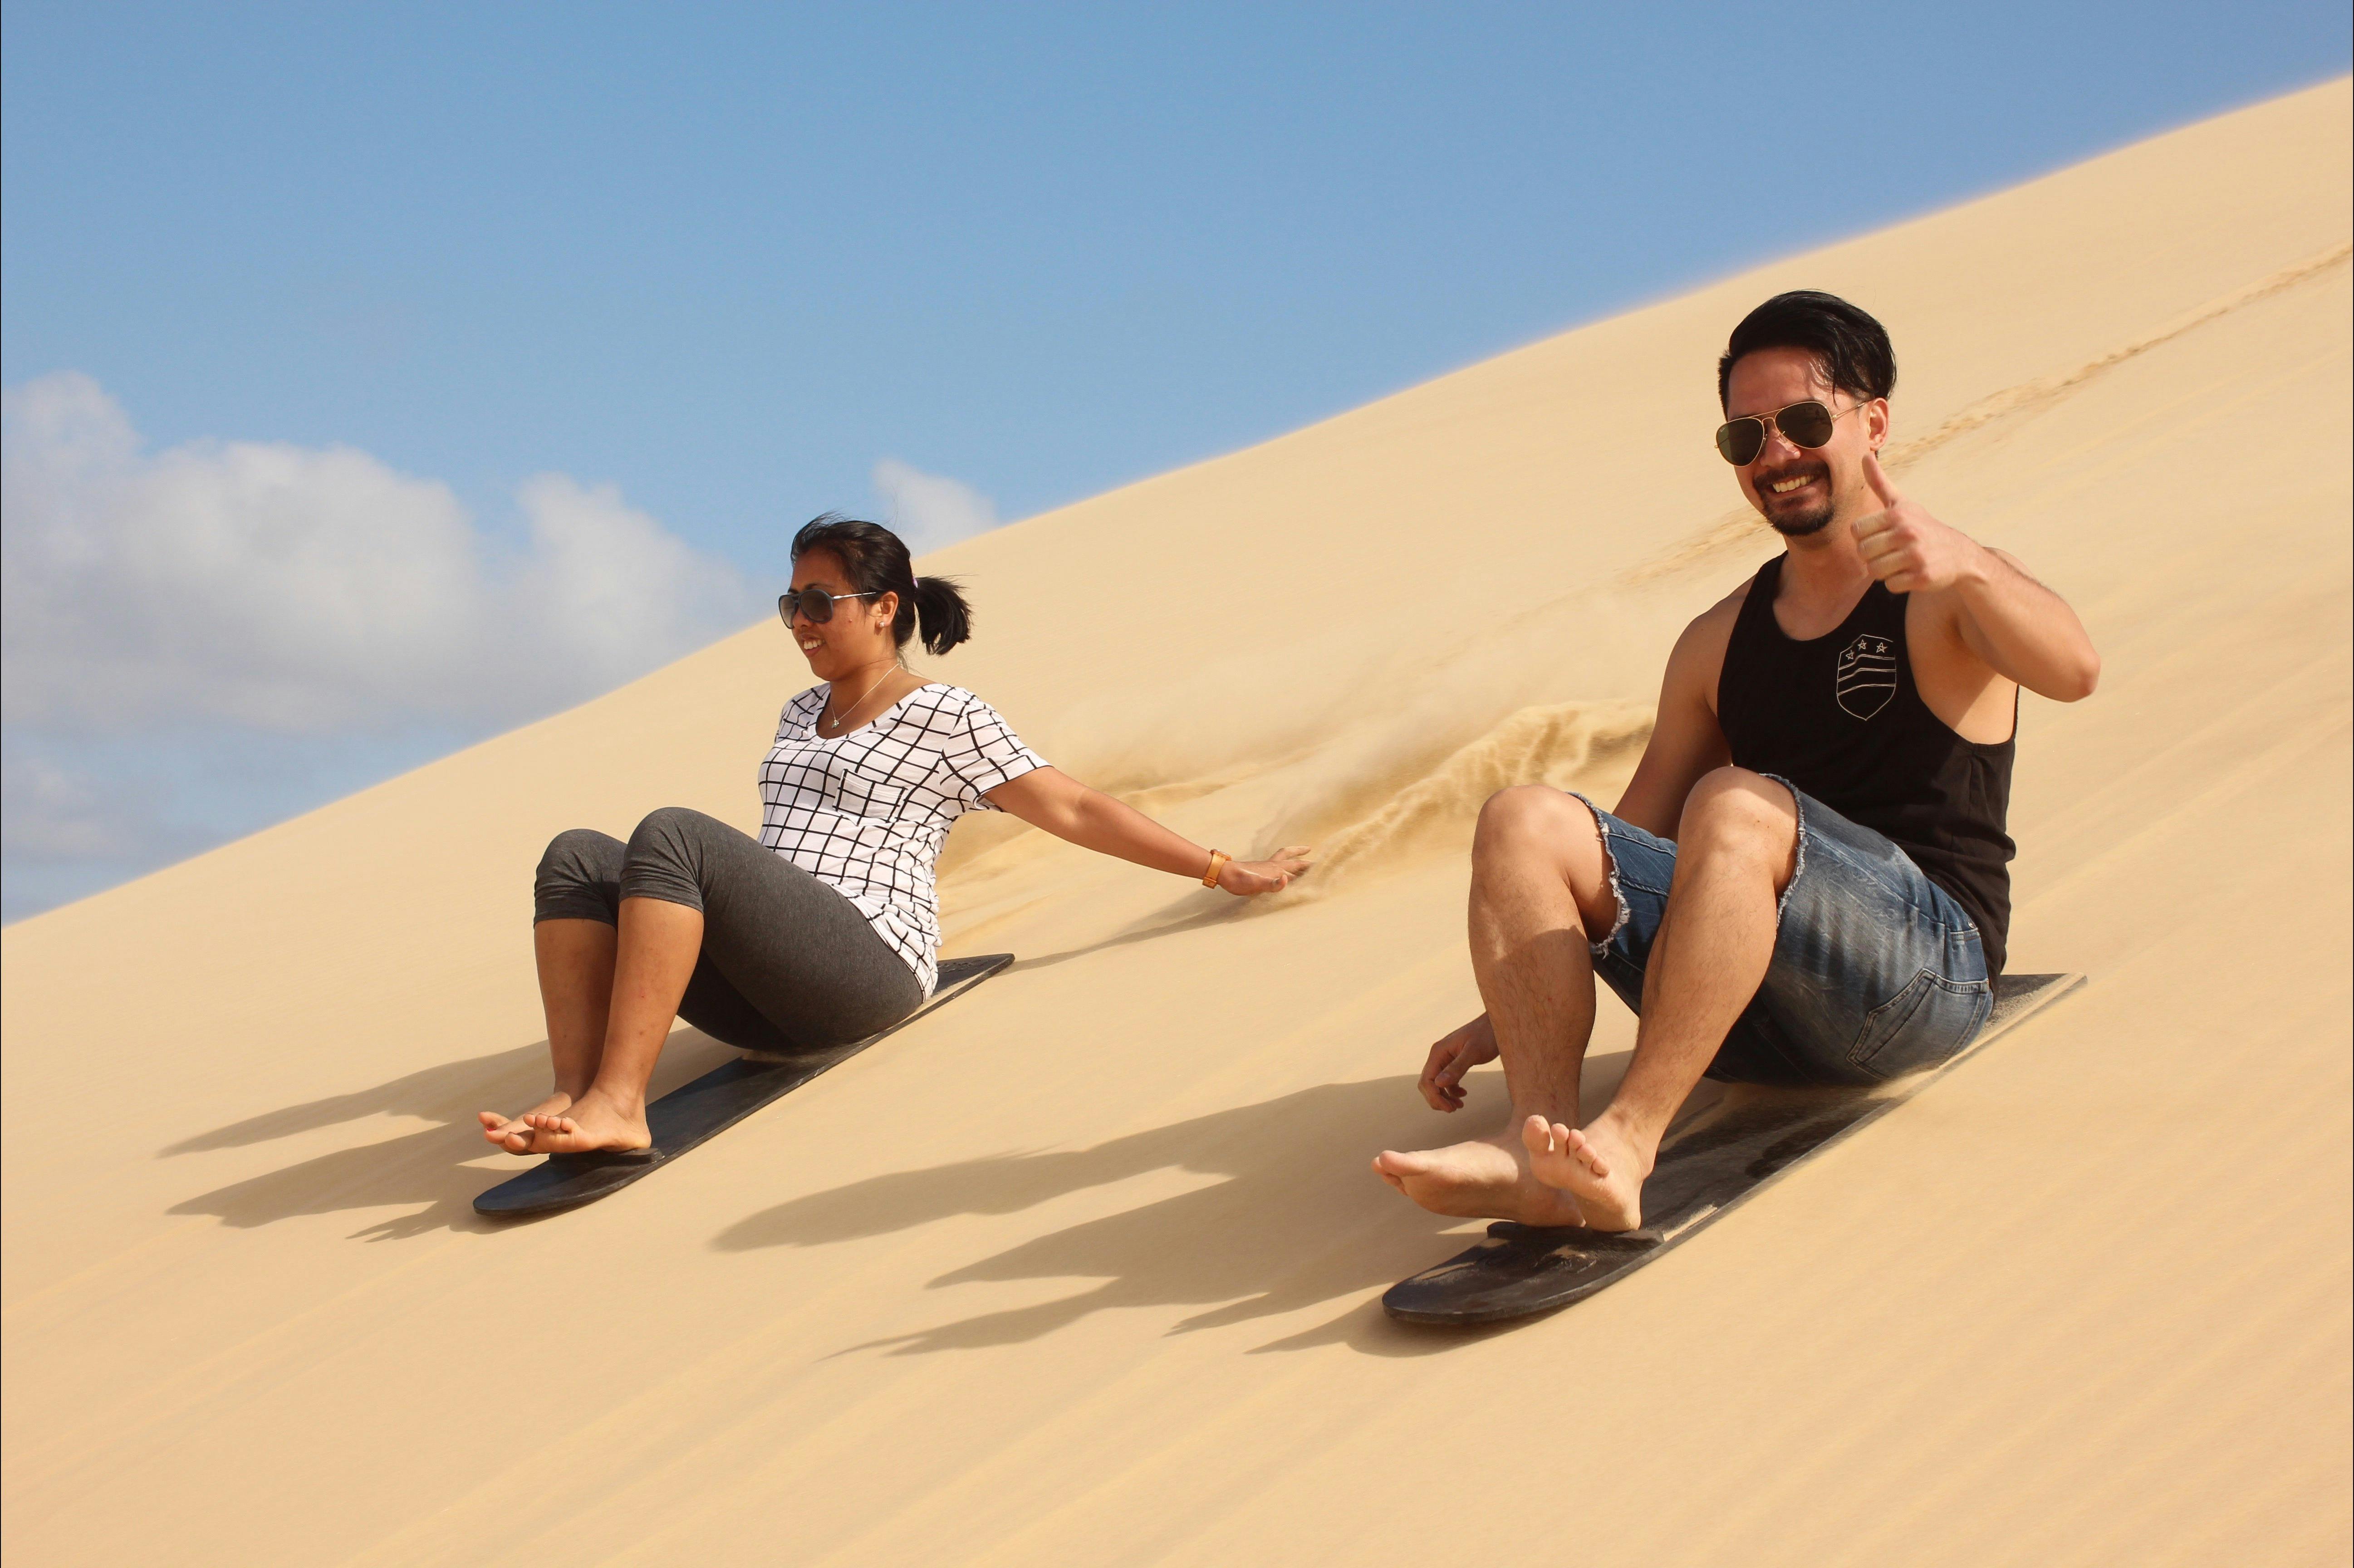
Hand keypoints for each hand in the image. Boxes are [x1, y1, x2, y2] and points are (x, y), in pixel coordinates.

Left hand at [1215, 845, 1312, 895]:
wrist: (1225, 874)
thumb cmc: (1240, 880)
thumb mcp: (1257, 884)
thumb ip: (1272, 884)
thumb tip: (1286, 879)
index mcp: (1276, 869)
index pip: (1298, 868)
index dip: (1311, 868)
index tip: (1324, 866)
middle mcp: (1275, 866)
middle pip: (1295, 863)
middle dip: (1308, 863)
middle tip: (1320, 862)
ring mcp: (1268, 867)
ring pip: (1287, 859)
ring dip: (1297, 856)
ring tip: (1306, 851)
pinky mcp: (1261, 869)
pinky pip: (1277, 862)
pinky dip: (1283, 861)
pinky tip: (1283, 866)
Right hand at [1418, 1013, 1498, 1110]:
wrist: (1498, 1025)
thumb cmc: (1487, 1035)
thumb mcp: (1473, 1052)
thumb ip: (1457, 1067)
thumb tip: (1439, 1084)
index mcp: (1438, 1052)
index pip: (1427, 1080)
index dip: (1434, 1097)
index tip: (1450, 1109)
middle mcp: (1438, 1055)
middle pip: (1427, 1084)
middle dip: (1437, 1099)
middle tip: (1453, 1109)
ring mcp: (1445, 1059)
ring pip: (1436, 1084)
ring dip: (1444, 1097)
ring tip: (1459, 1106)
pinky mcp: (1454, 1062)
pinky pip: (1446, 1081)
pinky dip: (1452, 1091)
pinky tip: (1463, 1095)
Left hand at [1853, 453, 1984, 594]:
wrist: (1959, 554)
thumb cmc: (1922, 527)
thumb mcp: (1902, 504)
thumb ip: (1880, 483)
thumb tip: (1863, 455)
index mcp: (1897, 514)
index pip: (1856, 531)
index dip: (1866, 537)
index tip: (1883, 535)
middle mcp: (1907, 532)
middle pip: (1863, 552)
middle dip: (1874, 555)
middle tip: (1893, 551)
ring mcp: (1915, 555)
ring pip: (1874, 571)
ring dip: (1885, 570)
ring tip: (1902, 561)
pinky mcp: (1922, 576)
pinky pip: (1890, 585)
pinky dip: (1898, 582)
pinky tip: (1912, 572)